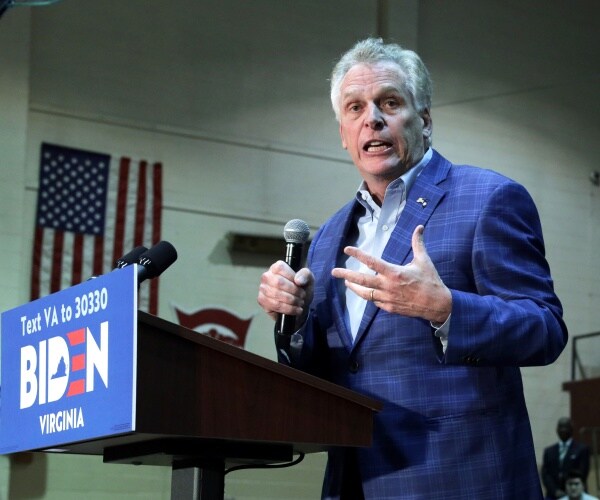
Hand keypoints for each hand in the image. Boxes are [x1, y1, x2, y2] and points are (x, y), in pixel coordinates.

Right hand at [257, 261, 313, 323]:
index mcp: (276, 267)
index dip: (292, 277)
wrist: (299, 303)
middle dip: (294, 291)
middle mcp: (267, 276)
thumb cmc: (302, 288)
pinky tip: (296, 309)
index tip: (300, 284)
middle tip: (302, 296)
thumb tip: (298, 280)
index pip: (280, 268)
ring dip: (292, 301)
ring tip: (300, 303)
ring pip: (276, 294)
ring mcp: (263, 289)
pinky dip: (288, 309)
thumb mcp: (309, 279)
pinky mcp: (262, 301)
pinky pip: (275, 305)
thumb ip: (305, 275)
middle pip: (278, 282)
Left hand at [331, 225, 451, 323]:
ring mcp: (387, 298)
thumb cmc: (430, 281)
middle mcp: (388, 286)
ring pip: (364, 293)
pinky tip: (364, 291)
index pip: (371, 262)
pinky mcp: (389, 307)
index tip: (347, 249)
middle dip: (346, 275)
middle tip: (334, 272)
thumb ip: (418, 243)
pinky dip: (368, 295)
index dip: (358, 254)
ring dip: (353, 287)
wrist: (437, 305)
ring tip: (346, 281)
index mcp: (394, 273)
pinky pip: (374, 301)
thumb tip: (420, 227)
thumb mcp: (424, 260)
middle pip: (361, 280)